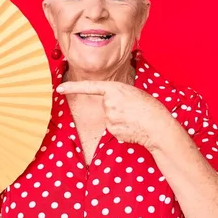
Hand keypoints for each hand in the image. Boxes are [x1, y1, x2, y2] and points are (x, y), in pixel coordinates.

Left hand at [57, 80, 171, 149]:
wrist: (158, 126)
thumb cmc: (149, 107)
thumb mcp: (133, 93)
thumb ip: (118, 95)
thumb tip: (109, 104)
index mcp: (114, 89)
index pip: (89, 87)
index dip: (73, 87)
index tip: (60, 87)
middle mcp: (108, 103)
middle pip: (105, 106)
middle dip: (116, 108)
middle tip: (132, 110)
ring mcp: (109, 118)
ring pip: (109, 118)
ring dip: (120, 119)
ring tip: (134, 119)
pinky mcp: (112, 131)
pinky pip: (113, 128)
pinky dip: (122, 129)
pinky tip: (132, 127)